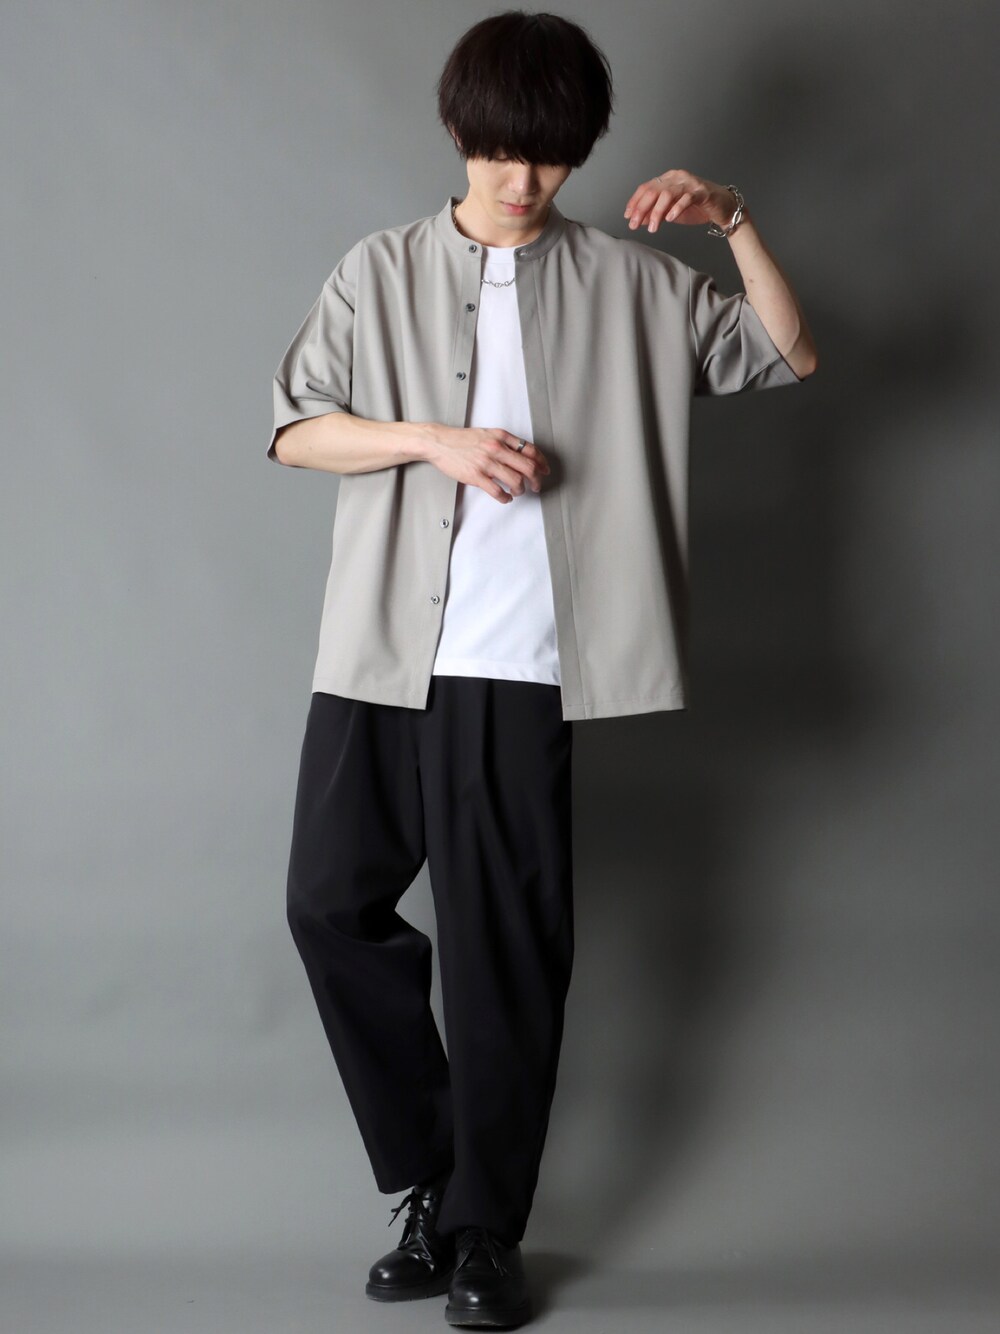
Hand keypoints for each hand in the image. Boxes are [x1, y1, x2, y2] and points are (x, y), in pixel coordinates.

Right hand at [423, 425, 550, 503]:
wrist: (439, 442)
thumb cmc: (461, 440)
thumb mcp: (487, 434)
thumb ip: (504, 442)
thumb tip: (522, 455)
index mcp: (501, 437)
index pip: (530, 450)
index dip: (541, 462)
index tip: (544, 470)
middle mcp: (496, 448)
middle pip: (528, 467)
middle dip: (537, 480)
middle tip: (536, 486)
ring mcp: (486, 463)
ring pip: (516, 481)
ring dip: (521, 490)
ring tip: (517, 492)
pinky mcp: (476, 476)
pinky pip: (498, 491)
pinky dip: (506, 498)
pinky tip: (506, 497)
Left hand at [624, 169, 736, 233]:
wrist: (722, 207)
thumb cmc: (696, 208)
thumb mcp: (671, 212)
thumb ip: (655, 213)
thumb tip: (638, 220)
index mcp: (668, 179)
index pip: (646, 187)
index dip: (635, 201)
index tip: (627, 216)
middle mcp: (677, 177)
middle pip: (654, 190)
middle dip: (641, 208)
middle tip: (634, 224)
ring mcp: (690, 183)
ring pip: (668, 194)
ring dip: (657, 212)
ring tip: (652, 228)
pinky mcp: (702, 192)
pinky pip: (686, 198)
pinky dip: (676, 209)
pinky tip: (670, 219)